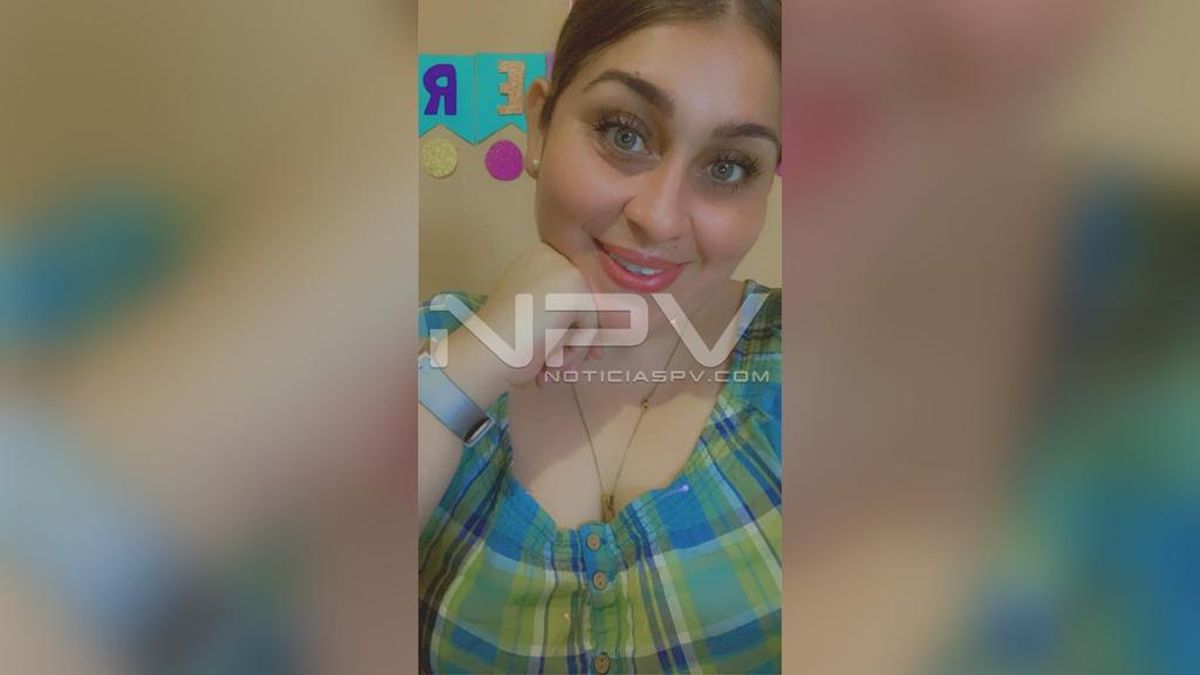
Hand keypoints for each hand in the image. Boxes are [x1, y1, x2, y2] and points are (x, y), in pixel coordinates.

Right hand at [439, 243, 602, 404]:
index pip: (575, 287)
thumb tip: (601, 323)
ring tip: (552, 366)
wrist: (486, 350)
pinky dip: (576, 350)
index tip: (559, 346)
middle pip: (586, 299)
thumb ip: (559, 307)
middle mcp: (552, 256)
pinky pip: (592, 328)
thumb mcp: (533, 311)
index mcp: (538, 256)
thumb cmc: (502, 338)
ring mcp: (566, 271)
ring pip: (591, 314)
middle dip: (579, 336)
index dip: (571, 321)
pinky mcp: (577, 293)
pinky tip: (551, 359)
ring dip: (576, 346)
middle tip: (563, 364)